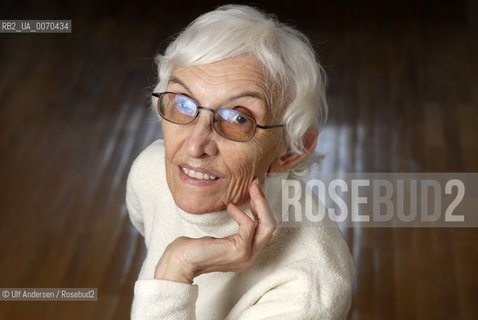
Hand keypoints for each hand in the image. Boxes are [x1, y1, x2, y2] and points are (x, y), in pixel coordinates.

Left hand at [154, 178, 276, 283]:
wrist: (180, 261)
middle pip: (270, 226)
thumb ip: (232, 231)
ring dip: (259, 203)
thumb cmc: (193, 250)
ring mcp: (246, 255)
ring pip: (266, 225)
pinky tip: (231, 207)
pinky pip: (249, 225)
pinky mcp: (239, 250)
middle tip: (256, 185)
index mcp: (245, 254)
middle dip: (264, 202)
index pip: (264, 229)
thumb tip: (236, 208)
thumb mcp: (218, 237)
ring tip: (251, 189)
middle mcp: (249, 257)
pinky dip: (241, 213)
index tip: (255, 191)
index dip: (261, 208)